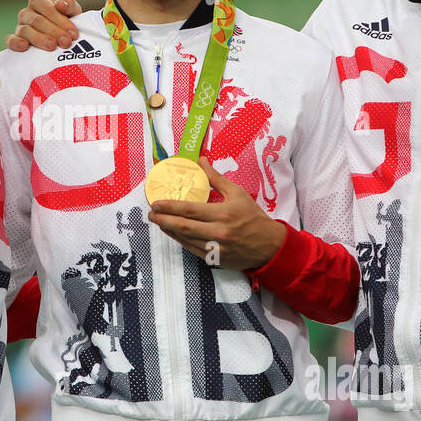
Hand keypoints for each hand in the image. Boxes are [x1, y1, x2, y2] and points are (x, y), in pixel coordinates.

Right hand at [4, 0, 81, 51]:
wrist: (60, 39)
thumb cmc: (65, 24)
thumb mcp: (72, 11)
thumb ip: (69, 4)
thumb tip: (60, 4)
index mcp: (38, 2)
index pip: (46, 8)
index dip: (61, 20)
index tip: (73, 34)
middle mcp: (26, 13)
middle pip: (37, 21)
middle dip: (53, 32)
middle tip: (66, 42)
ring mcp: (19, 27)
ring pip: (25, 30)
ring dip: (39, 38)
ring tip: (52, 46)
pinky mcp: (14, 40)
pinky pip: (10, 40)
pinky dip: (16, 43)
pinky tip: (24, 46)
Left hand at [147, 157, 285, 270]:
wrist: (269, 246)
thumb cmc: (253, 217)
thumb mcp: (237, 193)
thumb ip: (216, 178)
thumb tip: (201, 160)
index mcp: (223, 214)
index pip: (190, 210)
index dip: (170, 207)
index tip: (156, 203)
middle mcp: (218, 232)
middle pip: (183, 227)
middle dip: (163, 220)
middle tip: (151, 214)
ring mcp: (216, 249)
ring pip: (185, 240)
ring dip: (169, 231)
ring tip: (158, 222)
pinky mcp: (215, 260)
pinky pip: (192, 250)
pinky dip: (180, 241)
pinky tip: (173, 233)